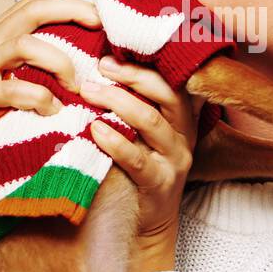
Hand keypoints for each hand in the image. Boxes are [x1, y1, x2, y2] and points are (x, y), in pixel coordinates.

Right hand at [0, 0, 100, 185]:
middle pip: (33, 12)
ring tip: (77, 85)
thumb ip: (44, 58)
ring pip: (26, 45)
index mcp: (0, 34)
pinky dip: (41, 99)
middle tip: (101, 24)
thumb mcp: (18, 78)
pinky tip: (53, 111)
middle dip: (72, 11)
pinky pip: (14, 90)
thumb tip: (88, 43)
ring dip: (60, 63)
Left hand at [83, 57, 206, 271]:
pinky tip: (94, 130)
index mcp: (181, 115)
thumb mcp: (142, 130)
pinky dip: (115, 142)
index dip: (145, 62)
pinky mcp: (161, 184)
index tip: (112, 50)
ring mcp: (175, 159)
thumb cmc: (139, 165)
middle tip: (99, 66)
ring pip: (152, 122)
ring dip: (118, 103)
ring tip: (89, 92)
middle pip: (167, 94)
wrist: (149, 221)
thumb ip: (133, 100)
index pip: (172, 78)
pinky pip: (138, 159)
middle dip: (133, 75)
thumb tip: (99, 63)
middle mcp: (184, 133)